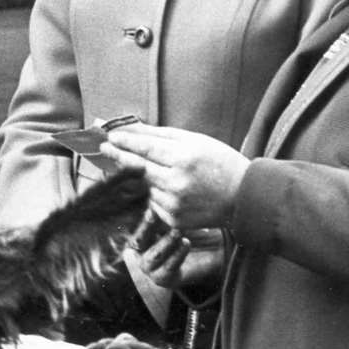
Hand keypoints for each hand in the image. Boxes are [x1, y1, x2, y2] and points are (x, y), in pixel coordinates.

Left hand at [102, 124, 248, 231]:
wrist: (243, 197)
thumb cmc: (220, 162)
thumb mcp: (195, 141)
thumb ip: (161, 136)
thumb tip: (132, 129)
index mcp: (184, 158)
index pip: (145, 148)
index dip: (125, 142)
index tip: (108, 136)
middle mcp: (177, 183)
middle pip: (138, 168)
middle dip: (120, 157)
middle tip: (105, 148)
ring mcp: (174, 204)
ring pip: (145, 186)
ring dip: (145, 177)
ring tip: (165, 170)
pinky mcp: (174, 220)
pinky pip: (154, 203)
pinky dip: (157, 194)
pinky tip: (174, 190)